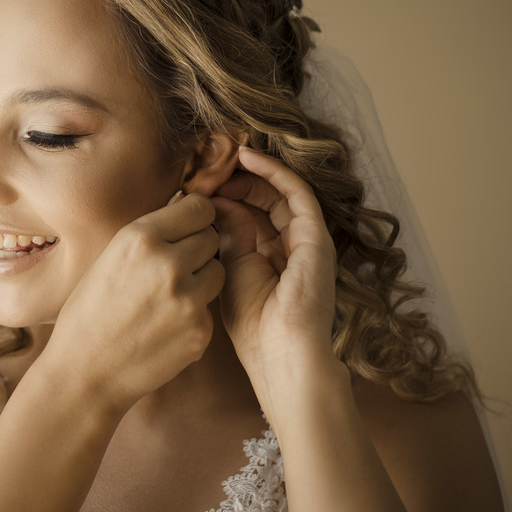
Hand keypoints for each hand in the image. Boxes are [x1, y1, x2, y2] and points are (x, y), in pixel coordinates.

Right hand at [42, 192, 225, 414]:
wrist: (84, 374)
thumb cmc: (89, 314)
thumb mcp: (109, 258)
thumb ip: (149, 235)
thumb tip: (185, 207)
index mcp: (140, 238)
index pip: (199, 207)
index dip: (195, 217)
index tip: (187, 228)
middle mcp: (168, 264)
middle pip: (212, 237)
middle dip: (197, 248)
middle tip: (172, 267)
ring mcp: (188, 299)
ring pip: (218, 271)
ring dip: (201, 278)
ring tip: (167, 297)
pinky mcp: (201, 331)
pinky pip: (209, 308)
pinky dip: (194, 314)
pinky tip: (165, 327)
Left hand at [210, 147, 339, 415]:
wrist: (282, 355)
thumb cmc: (252, 326)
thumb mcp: (228, 272)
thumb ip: (226, 237)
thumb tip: (213, 204)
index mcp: (268, 255)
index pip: (248, 213)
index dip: (223, 194)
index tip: (195, 182)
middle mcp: (289, 244)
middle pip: (263, 198)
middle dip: (235, 179)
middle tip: (208, 165)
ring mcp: (306, 239)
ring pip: (280, 190)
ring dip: (252, 171)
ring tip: (224, 156)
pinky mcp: (317, 237)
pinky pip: (296, 192)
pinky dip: (273, 171)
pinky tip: (248, 159)